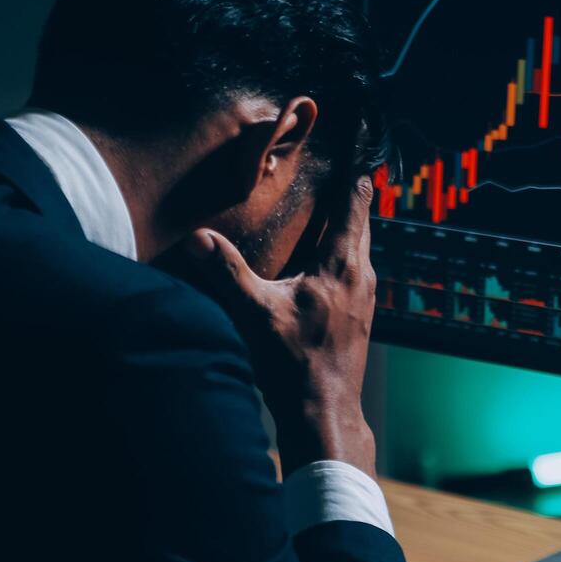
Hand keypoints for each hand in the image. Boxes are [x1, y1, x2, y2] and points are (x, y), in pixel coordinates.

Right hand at [182, 177, 378, 478]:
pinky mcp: (359, 317)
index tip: (357, 148)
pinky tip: (322, 261)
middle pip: (361, 223)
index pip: (354, 205)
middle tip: (341, 168)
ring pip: (359, 248)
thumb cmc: (295, 365)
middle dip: (352, 196)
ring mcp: (364, 299)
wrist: (324, 413)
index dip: (355, 175)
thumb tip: (196, 236)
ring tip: (330, 207)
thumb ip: (226, 271)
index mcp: (342, 266)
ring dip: (347, 227)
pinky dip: (343, 254)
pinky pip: (353, 271)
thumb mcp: (255, 314)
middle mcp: (360, 277)